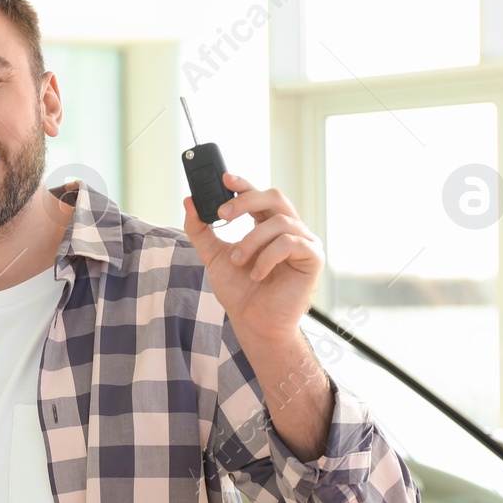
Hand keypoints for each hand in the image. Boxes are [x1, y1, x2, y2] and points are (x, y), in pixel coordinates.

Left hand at [183, 173, 322, 345]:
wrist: (254, 323)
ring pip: (279, 222)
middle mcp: (288, 229)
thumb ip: (201, 230)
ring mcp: (303, 242)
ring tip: (237, 261)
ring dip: (251, 241)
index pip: (258, 196)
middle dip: (246, 201)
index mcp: (267, 226)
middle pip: (274, 197)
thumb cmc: (240, 292)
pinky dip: (268, 257)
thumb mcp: (213, 257)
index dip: (244, 184)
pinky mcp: (313, 257)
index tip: (224, 178)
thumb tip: (189, 202)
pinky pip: (290, 243)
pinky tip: (258, 274)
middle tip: (222, 215)